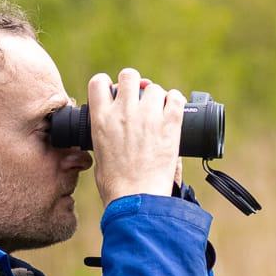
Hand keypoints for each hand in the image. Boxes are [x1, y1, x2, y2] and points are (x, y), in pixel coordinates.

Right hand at [87, 67, 185, 204]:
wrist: (137, 200)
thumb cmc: (116, 185)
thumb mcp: (99, 155)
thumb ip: (104, 136)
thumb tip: (111, 132)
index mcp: (101, 119)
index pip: (98, 82)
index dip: (107, 84)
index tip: (114, 93)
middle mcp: (123, 112)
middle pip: (129, 76)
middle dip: (135, 85)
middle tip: (140, 99)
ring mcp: (148, 117)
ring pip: (154, 88)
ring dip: (156, 97)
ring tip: (158, 111)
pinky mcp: (170, 125)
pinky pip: (176, 98)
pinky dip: (175, 101)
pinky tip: (174, 110)